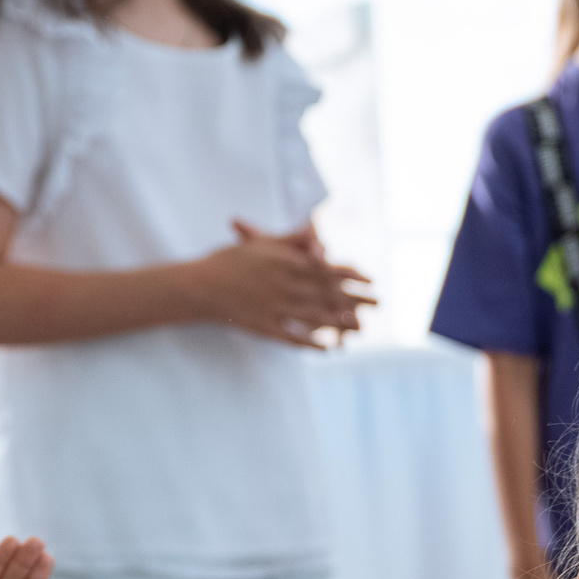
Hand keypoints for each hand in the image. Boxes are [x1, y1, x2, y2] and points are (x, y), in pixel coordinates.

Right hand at [197, 219, 374, 348]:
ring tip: (361, 328)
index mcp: (286, 263)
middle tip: (379, 303)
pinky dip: (311, 343)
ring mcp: (275, 308)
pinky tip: (327, 348)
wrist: (199, 285)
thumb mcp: (261, 245)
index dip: (352, 275)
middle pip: (328, 293)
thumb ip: (290, 241)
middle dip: (357, 299)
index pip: (327, 269)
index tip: (371, 279)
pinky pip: (293, 338)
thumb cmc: (229, 261)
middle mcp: (285, 286)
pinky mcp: (265, 327)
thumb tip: (313, 231)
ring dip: (341, 323)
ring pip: (315, 317)